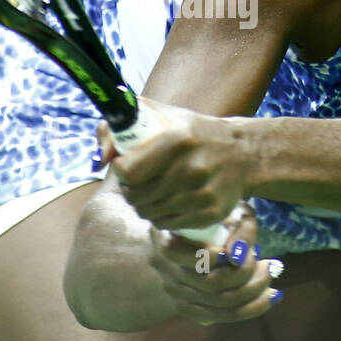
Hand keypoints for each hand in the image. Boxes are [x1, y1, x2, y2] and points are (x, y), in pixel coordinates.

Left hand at [97, 98, 253, 233]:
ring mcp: (201, 194)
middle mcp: (190, 168)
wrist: (242, 154)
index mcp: (176, 139)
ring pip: (149, 213)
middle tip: (138, 181)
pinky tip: (169, 202)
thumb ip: (119, 128)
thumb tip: (98, 159)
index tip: (127, 165)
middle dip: (130, 190)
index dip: (122, 170)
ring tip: (153, 191)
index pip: (128, 171)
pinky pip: (167, 225)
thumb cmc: (192, 132)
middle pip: (136, 196)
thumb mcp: (159, 115)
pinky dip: (162, 217)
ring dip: (144, 204)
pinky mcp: (210, 213)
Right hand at [145, 204, 283, 325]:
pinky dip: (250, 309)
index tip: (247, 250)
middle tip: (272, 264)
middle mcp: (166, 272)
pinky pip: (219, 316)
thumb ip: (238, 228)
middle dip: (248, 276)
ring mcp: (175, 294)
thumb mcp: (231, 210)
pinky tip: (270, 296)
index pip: (193, 259)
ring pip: (219, 306)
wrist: (190, 231)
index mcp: (166, 242)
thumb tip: (237, 256)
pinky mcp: (188, 307)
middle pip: (211, 285)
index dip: (221, 258)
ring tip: (273, 278)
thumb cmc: (215, 214)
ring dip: (253, 293)